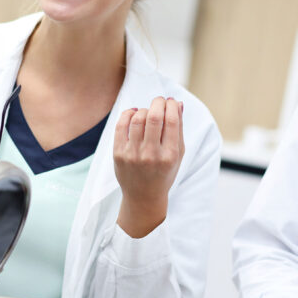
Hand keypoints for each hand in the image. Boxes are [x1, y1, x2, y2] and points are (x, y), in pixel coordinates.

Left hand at [112, 96, 184, 236]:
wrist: (143, 196)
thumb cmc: (164, 173)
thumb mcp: (177, 154)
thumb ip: (179, 129)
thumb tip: (177, 103)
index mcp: (169, 156)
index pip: (171, 121)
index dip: (171, 106)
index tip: (170, 102)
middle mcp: (151, 155)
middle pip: (154, 117)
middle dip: (158, 103)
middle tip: (160, 101)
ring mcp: (133, 155)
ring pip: (138, 118)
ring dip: (144, 109)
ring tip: (148, 112)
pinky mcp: (118, 154)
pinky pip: (121, 125)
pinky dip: (128, 114)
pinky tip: (134, 113)